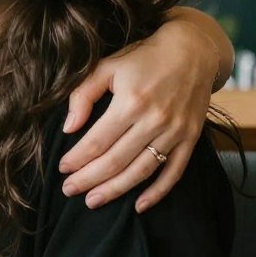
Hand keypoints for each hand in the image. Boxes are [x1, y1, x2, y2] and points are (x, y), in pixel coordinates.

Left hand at [59, 18, 218, 212]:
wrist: (193, 50)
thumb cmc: (143, 58)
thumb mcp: (107, 66)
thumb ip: (83, 94)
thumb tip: (69, 128)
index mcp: (131, 101)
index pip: (97, 140)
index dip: (78, 158)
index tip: (62, 169)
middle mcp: (154, 119)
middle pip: (116, 160)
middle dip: (89, 179)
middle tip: (69, 190)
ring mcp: (175, 131)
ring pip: (142, 170)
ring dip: (116, 190)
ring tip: (93, 201)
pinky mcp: (191, 138)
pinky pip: (174, 172)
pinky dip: (158, 192)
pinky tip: (139, 206)